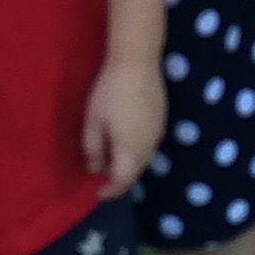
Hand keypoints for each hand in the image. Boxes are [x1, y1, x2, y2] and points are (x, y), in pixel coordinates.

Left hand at [82, 58, 166, 197]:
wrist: (137, 61)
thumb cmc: (110, 93)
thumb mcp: (93, 123)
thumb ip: (93, 150)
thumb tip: (95, 169)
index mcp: (131, 152)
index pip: (121, 182)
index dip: (108, 191)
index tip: (95, 193)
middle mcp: (149, 147)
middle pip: (134, 172)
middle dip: (118, 178)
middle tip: (100, 176)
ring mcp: (158, 133)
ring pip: (142, 159)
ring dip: (127, 164)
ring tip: (110, 158)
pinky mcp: (161, 119)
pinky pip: (148, 144)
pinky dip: (135, 150)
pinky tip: (123, 139)